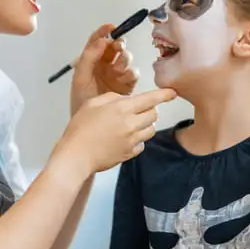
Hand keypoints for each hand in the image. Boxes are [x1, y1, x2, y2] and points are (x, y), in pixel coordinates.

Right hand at [53, 87, 176, 174]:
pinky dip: (138, 139)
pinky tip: (125, 138)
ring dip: (146, 124)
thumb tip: (125, 100)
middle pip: (154, 114)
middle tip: (137, 110)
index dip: (164, 95)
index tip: (173, 93)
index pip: (151, 99)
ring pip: (151, 129)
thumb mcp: (92, 103)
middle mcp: (131, 124)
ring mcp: (132, 140)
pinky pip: (142, 144)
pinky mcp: (130, 153)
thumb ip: (112, 97)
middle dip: (150, 109)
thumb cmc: (80, 127)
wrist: (76, 155)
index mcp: (122, 108)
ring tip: (131, 124)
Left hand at [71, 23, 138, 115]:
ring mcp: (116, 75)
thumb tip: (103, 40)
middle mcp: (104, 65)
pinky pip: (133, 75)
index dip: (105, 31)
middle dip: (118, 44)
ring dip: (124, 59)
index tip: (111, 27)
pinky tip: (126, 76)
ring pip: (125, 59)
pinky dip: (131, 72)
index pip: (98, 41)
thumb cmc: (81, 101)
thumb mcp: (80, 78)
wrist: (89, 125)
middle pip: (115, 48)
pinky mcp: (126, 86)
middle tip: (119, 47)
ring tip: (119, 67)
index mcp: (91, 61)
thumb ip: (89, 57)